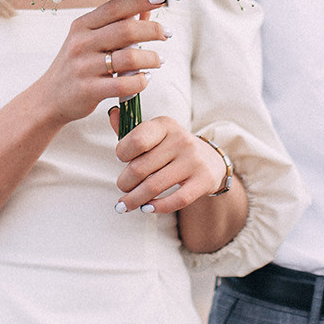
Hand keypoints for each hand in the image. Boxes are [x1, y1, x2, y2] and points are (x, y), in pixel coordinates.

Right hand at [33, 0, 167, 127]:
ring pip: (130, 58)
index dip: (140, 0)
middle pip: (127, 30)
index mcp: (82, 25)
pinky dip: (141, 81)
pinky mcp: (88, 90)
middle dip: (153, 30)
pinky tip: (145, 79)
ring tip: (158, 61)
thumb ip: (116, 25)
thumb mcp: (89, 40)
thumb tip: (147, 10)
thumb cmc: (77, 65)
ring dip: (152, 58)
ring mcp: (84, 67)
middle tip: (166, 34)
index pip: (115, 7)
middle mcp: (81, 43)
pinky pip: (125, 84)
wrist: (50, 98)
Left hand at [109, 112, 225, 214]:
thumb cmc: (171, 148)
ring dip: (134, 200)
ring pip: (154, 186)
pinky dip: (157, 207)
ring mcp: (193, 160)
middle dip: (124, 182)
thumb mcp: (154, 134)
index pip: (136, 139)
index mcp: (165, 125)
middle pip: (140, 168)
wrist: (210, 160)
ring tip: (125, 204)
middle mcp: (181, 140)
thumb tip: (113, 114)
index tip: (121, 161)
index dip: (122, 153)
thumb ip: (130, 129)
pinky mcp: (203, 180)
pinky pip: (176, 200)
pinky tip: (147, 208)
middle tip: (122, 187)